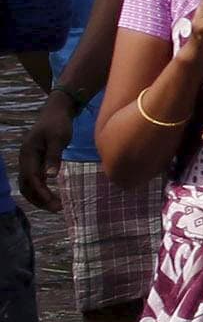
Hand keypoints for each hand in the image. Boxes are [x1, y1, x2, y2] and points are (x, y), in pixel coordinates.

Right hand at [16, 96, 73, 210]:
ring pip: (27, 184)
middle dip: (39, 199)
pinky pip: (32, 180)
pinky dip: (39, 190)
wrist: (55, 112)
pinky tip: (51, 197)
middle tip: (58, 209)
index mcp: (28, 153)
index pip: (31, 178)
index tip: (54, 204)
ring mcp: (27, 161)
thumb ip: (54, 157)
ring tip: (56, 206)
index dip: (41, 192)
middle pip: (26, 185)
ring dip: (38, 197)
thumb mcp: (59, 139)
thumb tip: (50, 177)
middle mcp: (24, 159)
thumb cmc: (59, 124)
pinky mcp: (33, 161)